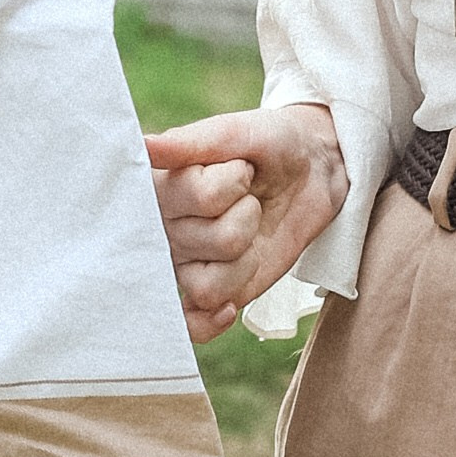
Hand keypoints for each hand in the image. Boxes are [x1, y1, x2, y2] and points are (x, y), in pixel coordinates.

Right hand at [143, 102, 348, 344]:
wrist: (311, 170)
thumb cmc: (267, 144)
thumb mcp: (236, 133)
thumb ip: (190, 143)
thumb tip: (144, 146)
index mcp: (157, 186)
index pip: (194, 197)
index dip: (230, 183)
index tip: (238, 166)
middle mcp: (162, 229)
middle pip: (210, 240)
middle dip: (245, 215)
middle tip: (249, 196)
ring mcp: (186, 263)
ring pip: (208, 285)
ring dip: (246, 257)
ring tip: (250, 230)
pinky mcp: (214, 290)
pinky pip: (195, 323)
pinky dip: (209, 322)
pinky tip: (230, 306)